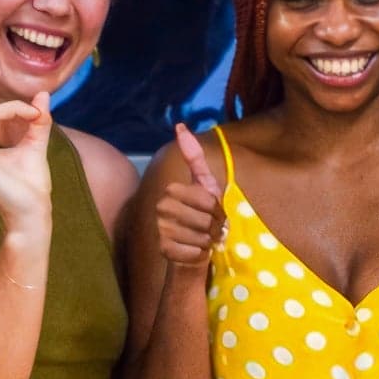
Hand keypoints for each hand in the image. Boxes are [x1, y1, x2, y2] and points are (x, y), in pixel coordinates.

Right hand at [158, 122, 227, 273]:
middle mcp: (161, 208)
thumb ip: (194, 156)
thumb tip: (179, 125)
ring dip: (209, 240)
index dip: (217, 208)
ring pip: (201, 235)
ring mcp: (161, 230)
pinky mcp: (164, 250)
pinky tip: (195, 251)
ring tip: (204, 239)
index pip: (207, 199)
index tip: (214, 212)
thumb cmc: (202, 215)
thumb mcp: (204, 183)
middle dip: (215, 225)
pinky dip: (201, 254)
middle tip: (210, 228)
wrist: (192, 248)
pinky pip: (194, 251)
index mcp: (171, 191)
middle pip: (205, 217)